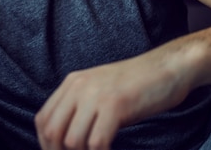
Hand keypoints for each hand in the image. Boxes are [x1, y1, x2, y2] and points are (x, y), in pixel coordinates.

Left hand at [35, 50, 192, 149]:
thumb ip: (81, 109)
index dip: (47, 145)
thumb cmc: (137, 86)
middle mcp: (79, 87)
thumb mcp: (100, 92)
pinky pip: (97, 143)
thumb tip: (66, 142)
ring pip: (72, 141)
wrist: (168, 68)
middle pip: (52, 132)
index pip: (43, 120)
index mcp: (72, 83)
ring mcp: (96, 95)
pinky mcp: (115, 105)